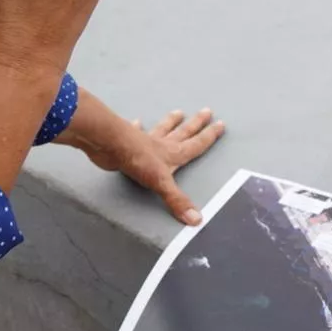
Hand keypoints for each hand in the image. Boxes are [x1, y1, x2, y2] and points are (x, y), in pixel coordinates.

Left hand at [83, 108, 225, 224]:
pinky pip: (137, 131)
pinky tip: (138, 121)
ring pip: (163, 129)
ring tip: (179, 112)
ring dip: (171, 122)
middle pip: (184, 132)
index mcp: (173, 154)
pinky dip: (139, 127)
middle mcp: (163, 145)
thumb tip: (196, 219)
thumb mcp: (161, 184)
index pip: (196, 145)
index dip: (209, 136)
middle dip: (197, 123)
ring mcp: (146, 141)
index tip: (220, 124)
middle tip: (206, 111)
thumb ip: (177, 201)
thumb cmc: (137, 161)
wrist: (110, 145)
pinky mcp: (129, 141)